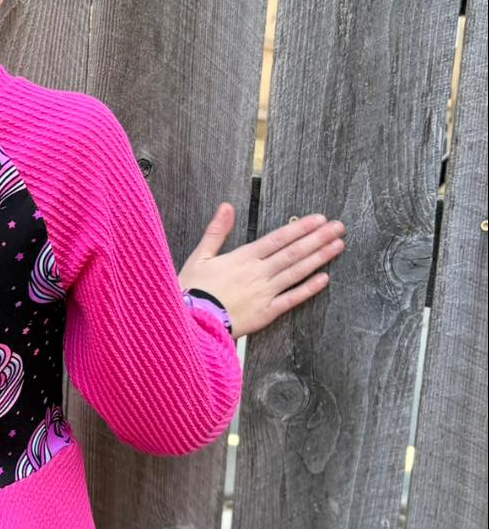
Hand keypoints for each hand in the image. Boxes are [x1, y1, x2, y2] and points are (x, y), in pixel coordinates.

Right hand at [178, 204, 345, 339]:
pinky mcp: (266, 313)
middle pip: (293, 252)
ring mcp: (264, 293)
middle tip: (338, 227)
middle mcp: (258, 273)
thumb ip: (216, 231)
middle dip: (317, 238)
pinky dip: (308, 289)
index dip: (300, 228)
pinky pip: (291, 299)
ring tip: (337, 246)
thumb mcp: (200, 256)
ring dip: (318, 258)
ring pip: (296, 272)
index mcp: (243, 258)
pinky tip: (324, 279)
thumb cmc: (192, 290)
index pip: (278, 239)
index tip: (319, 219)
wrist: (191, 322)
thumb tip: (226, 206)